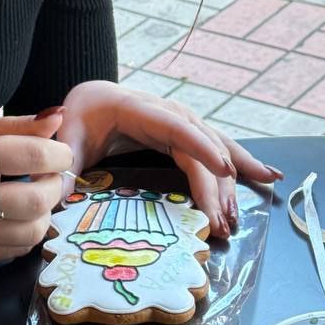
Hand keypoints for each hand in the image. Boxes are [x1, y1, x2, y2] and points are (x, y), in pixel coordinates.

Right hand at [0, 112, 70, 263]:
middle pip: (36, 200)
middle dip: (55, 185)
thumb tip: (58, 118)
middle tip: (51, 175)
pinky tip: (16, 216)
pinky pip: (13, 250)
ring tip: (35, 196)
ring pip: (30, 232)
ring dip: (44, 212)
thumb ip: (15, 126)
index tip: (59, 151)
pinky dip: (25, 233)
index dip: (58, 153)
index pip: (31, 156)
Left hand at [58, 80, 281, 237]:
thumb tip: (56, 197)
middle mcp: (167, 112)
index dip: (201, 148)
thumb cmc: (77, 117)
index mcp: (137, 108)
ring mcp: (180, 122)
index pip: (175, 127)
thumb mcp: (65, 136)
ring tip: (240, 216)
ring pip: (215, 147)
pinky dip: (242, 162)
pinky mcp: (186, 135)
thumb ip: (62, 162)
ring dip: (233, 180)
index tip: (223, 171)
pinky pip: (217, 148)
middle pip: (201, 145)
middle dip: (216, 184)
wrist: (89, 100)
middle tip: (221, 224)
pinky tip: (268, 176)